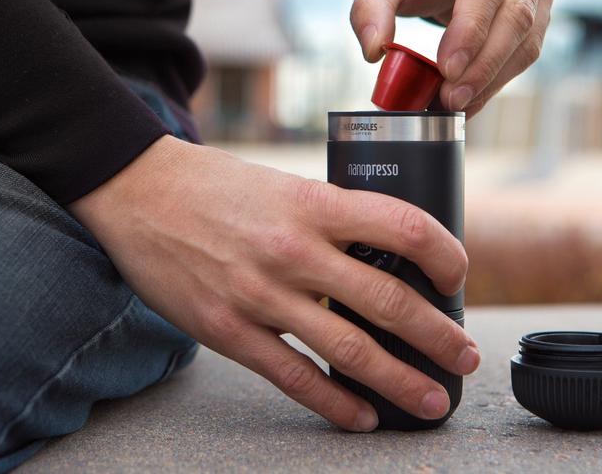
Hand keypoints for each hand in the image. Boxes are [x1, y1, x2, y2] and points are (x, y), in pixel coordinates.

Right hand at [69, 134, 477, 431]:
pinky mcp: (229, 330)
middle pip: (388, 301)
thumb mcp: (280, 184)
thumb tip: (376, 253)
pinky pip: (293, 376)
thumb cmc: (212, 184)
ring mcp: (260, 294)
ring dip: (400, 381)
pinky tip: (361, 417)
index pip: (402, 226)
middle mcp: (293, 250)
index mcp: (312, 203)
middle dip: (438, 336)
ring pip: (349, 350)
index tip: (456, 275)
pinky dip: (334, 403)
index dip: (443, 254)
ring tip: (431, 399)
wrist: (137, 191)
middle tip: (464, 355)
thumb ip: (325, 217)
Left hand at [351, 0, 558, 115]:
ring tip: (455, 103)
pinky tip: (469, 98)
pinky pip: (529, 50)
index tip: (447, 70)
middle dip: (483, 63)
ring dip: (493, 78)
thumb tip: (374, 49)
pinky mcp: (544, 6)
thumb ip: (369, 7)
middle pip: (517, 12)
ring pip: (529, 37)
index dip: (471, 28)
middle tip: (449, 97)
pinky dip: (498, 80)